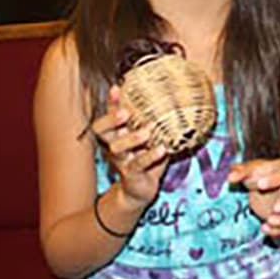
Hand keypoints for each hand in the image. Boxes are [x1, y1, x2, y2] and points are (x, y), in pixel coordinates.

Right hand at [91, 85, 168, 207]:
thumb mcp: (151, 138)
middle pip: (102, 130)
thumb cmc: (146, 158)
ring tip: (147, 132)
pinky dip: (150, 156)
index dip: (111, 103)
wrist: (140, 190)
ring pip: (118, 147)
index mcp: (117, 133)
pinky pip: (138, 164)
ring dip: (132, 138)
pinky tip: (162, 149)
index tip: (117, 88)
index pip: (108, 114)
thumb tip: (177, 99)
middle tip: (126, 113)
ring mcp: (121, 160)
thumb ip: (156, 123)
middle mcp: (114, 145)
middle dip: (112, 120)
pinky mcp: (131, 174)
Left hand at [228, 159, 279, 238]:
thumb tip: (231, 177)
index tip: (259, 185)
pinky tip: (264, 228)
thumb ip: (241, 172)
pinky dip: (278, 230)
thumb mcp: (251, 173)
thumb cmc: (261, 180)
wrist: (268, 199)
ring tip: (269, 219)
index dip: (275, 178)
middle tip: (275, 208)